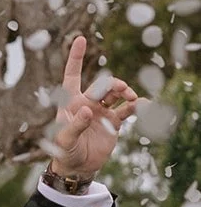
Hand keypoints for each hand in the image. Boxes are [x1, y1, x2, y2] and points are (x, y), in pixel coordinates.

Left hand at [50, 35, 138, 180]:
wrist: (77, 168)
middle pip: (103, 85)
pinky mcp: (113, 122)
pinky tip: (142, 104)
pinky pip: (127, 110)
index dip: (76, 58)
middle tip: (122, 90)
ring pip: (116, 94)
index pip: (72, 76)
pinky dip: (135, 106)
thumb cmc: (64, 152)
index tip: (81, 39)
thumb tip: (88, 110)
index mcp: (72, 102)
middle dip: (113, 85)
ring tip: (131, 98)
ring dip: (125, 92)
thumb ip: (75, 125)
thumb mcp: (64, 141)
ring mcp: (102, 111)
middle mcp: (88, 102)